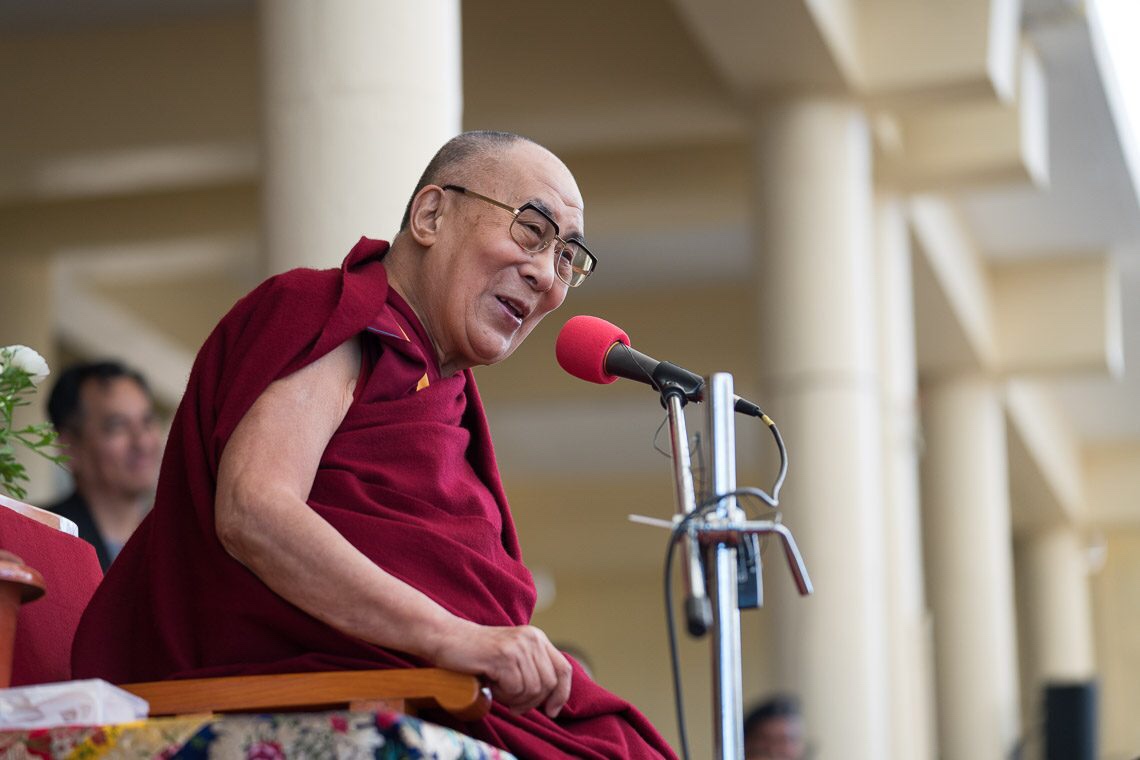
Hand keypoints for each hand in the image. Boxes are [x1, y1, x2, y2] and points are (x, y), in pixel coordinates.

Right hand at [426, 619, 572, 717]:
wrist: (448, 637)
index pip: (564, 669)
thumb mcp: (512, 657)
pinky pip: (514, 689)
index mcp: (537, 638)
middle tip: (511, 703)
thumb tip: (552, 702)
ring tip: (496, 687)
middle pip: (549, 684)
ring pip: (532, 689)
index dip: (561, 694)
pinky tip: (490, 682)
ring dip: (513, 698)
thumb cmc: (477, 654)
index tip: (551, 711)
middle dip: (531, 702)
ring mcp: (519, 646)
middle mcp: (532, 639)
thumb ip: (532, 669)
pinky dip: (501, 694)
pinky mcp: (504, 656)